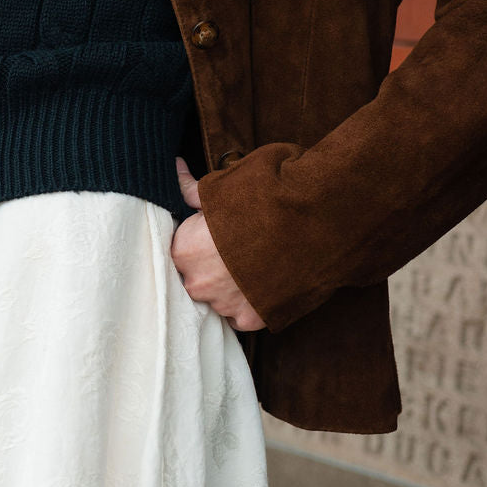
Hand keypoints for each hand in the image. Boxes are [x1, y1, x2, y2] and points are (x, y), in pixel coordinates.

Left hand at [171, 156, 266, 332]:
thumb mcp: (223, 187)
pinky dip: (249, 304)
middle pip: (196, 278)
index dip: (197, 241)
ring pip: (218, 299)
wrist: (310, 222)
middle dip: (211, 266)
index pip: (179, 251)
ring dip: (231, 287)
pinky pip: (240, 317)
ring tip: (254, 265)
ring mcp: (225, 305)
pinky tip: (261, 284)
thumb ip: (191, 188)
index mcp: (184, 250)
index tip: (214, 234)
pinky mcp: (251, 319)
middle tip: (235, 249)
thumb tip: (176, 166)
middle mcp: (198, 283)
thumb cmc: (263, 200)